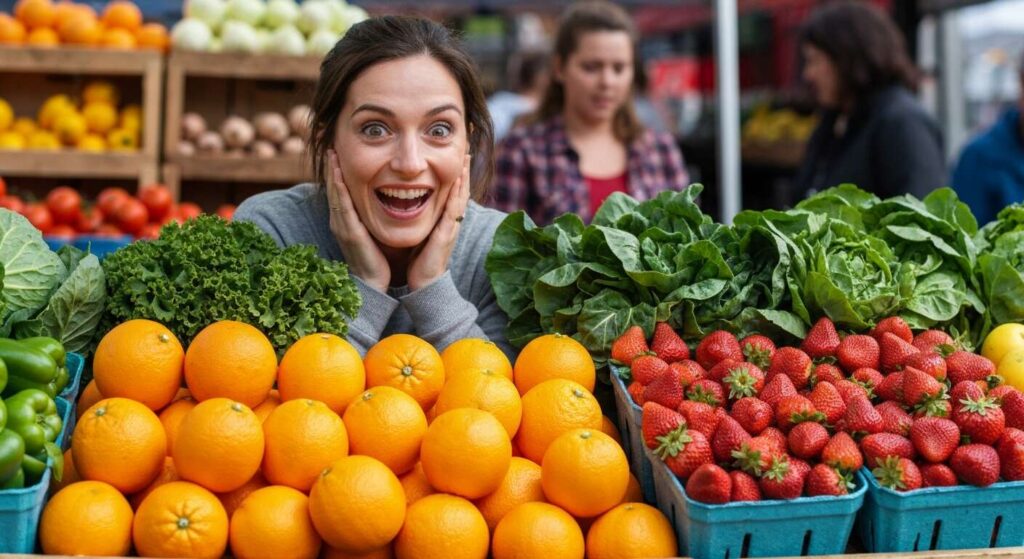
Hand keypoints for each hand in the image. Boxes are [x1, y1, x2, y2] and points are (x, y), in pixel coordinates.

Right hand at [326, 149, 390, 291]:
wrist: (373, 285)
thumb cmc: (375, 260)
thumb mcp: (371, 233)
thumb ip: (370, 218)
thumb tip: (379, 202)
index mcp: (346, 220)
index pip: (339, 190)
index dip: (336, 171)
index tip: (337, 151)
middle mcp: (339, 221)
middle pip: (333, 188)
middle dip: (331, 166)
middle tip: (330, 144)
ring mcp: (341, 226)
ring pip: (334, 193)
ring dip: (332, 172)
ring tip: (332, 152)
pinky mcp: (348, 231)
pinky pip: (341, 205)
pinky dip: (338, 187)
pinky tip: (337, 173)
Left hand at [407, 153, 470, 290]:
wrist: (424, 285)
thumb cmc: (420, 262)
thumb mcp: (422, 235)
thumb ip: (420, 220)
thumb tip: (409, 205)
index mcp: (444, 221)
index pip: (452, 191)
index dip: (457, 173)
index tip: (458, 154)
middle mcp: (451, 221)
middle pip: (461, 189)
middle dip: (464, 168)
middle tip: (467, 147)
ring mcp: (451, 227)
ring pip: (461, 196)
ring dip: (464, 175)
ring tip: (466, 156)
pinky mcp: (446, 234)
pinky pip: (454, 209)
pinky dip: (458, 193)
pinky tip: (458, 179)